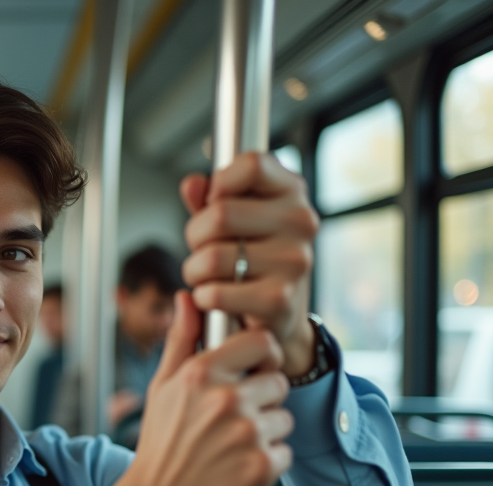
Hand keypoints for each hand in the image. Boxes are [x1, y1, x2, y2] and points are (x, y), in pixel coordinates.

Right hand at [109, 292, 292, 485]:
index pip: (262, 342)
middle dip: (263, 398)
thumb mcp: (162, 386)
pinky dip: (267, 462)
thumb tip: (188, 298)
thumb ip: (181, 339)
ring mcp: (247, 435)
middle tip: (234, 418)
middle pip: (278, 382)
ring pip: (283, 419)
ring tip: (232, 445)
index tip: (254, 369)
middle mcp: (227, 400)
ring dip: (266, 432)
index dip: (262, 355)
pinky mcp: (262, 468)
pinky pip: (285, 453)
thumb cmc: (159, 442)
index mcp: (202, 374)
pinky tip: (238, 466)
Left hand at [180, 152, 318, 377]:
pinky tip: (213, 297)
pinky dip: (202, 297)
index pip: (252, 164)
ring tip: (207, 276)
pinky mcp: (279, 299)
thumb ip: (208, 200)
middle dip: (195, 236)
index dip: (220, 184)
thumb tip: (192, 184)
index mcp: (291, 192)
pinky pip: (215, 293)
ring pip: (210, 257)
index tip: (215, 203)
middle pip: (219, 214)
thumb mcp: (232, 221)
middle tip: (204, 249)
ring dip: (194, 271)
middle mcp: (300, 222)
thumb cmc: (252, 258)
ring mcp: (294, 261)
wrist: (278, 314)